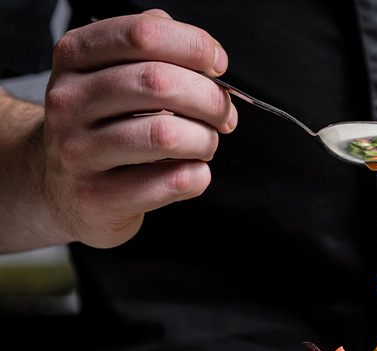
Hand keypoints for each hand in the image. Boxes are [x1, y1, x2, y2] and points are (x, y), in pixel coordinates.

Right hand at [41, 9, 236, 247]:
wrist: (60, 188)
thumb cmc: (101, 126)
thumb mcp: (111, 74)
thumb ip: (155, 50)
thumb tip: (206, 54)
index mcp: (75, 58)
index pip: (143, 34)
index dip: (195, 46)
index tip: (218, 64)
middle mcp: (69, 102)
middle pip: (160, 83)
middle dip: (211, 99)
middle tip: (224, 115)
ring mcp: (79, 152)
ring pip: (168, 135)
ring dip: (206, 140)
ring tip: (204, 144)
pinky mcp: (99, 198)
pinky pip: (173, 181)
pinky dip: (198, 175)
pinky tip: (191, 171)